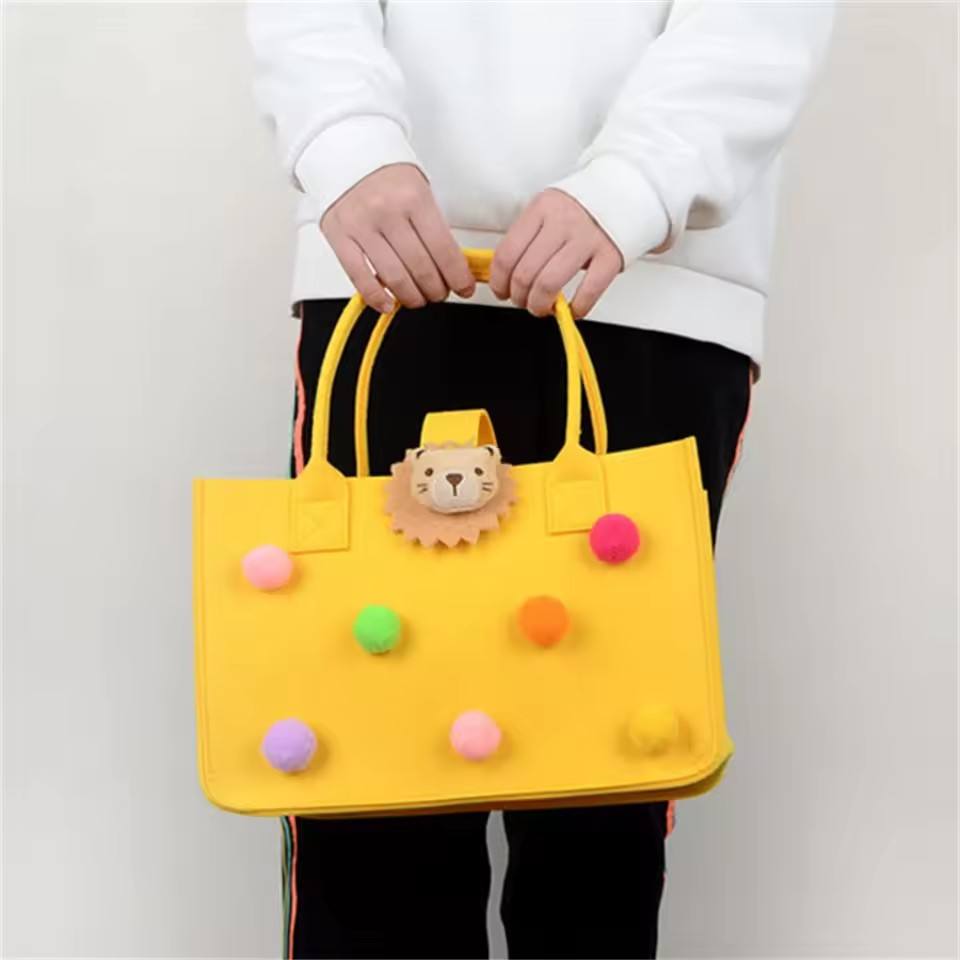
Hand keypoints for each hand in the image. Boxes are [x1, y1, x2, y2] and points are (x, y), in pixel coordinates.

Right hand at [321, 163, 474, 312]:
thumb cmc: (387, 176)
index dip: (458, 277)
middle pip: (421, 268)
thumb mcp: (420, 190)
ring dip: (412, 297)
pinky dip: (377, 297)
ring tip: (419, 298)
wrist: (346, 153)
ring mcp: (361, 226)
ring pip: (394, 277)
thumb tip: (452, 267)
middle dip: (436, 289)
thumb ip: (434, 227)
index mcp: (414, 198)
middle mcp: (387, 212)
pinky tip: (389, 304)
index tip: (464, 288)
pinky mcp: (339, 237)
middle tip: (440, 293)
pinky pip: (359, 278)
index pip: (444, 250)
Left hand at [490, 189, 623, 318]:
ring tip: (542, 307)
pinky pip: (588, 291)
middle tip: (522, 301)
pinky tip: (572, 309)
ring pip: (548, 284)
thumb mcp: (547, 211)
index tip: (501, 291)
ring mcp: (588, 239)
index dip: (499, 281)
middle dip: (518, 297)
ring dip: (539, 305)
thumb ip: (527, 238)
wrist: (626, 193)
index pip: (506, 254)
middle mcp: (562, 222)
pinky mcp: (611, 256)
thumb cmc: (581, 209)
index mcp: (541, 209)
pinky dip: (576, 308)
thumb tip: (505, 275)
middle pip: (524, 273)